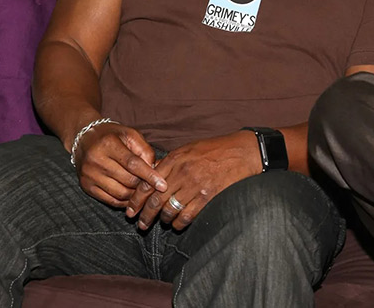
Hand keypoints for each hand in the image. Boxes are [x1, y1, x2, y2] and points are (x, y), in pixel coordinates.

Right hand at [74, 123, 166, 207]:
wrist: (84, 139)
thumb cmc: (112, 136)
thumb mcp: (130, 135)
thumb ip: (145, 150)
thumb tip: (155, 170)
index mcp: (108, 144)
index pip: (133, 164)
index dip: (149, 175)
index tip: (163, 185)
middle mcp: (95, 160)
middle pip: (127, 180)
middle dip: (144, 185)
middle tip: (155, 186)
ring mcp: (89, 175)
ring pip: (120, 193)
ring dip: (136, 195)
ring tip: (144, 190)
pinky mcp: (86, 186)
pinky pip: (110, 200)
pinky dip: (125, 201)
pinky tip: (132, 196)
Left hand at [127, 131, 262, 230]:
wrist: (242, 152)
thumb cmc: (216, 149)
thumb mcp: (189, 149)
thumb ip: (170, 162)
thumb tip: (152, 175)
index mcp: (174, 160)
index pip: (146, 184)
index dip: (135, 200)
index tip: (131, 211)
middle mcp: (181, 173)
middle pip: (155, 201)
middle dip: (145, 216)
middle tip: (141, 225)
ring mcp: (195, 186)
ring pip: (169, 211)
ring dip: (162, 220)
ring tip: (162, 223)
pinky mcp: (208, 197)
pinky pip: (186, 216)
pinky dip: (179, 223)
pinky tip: (178, 224)